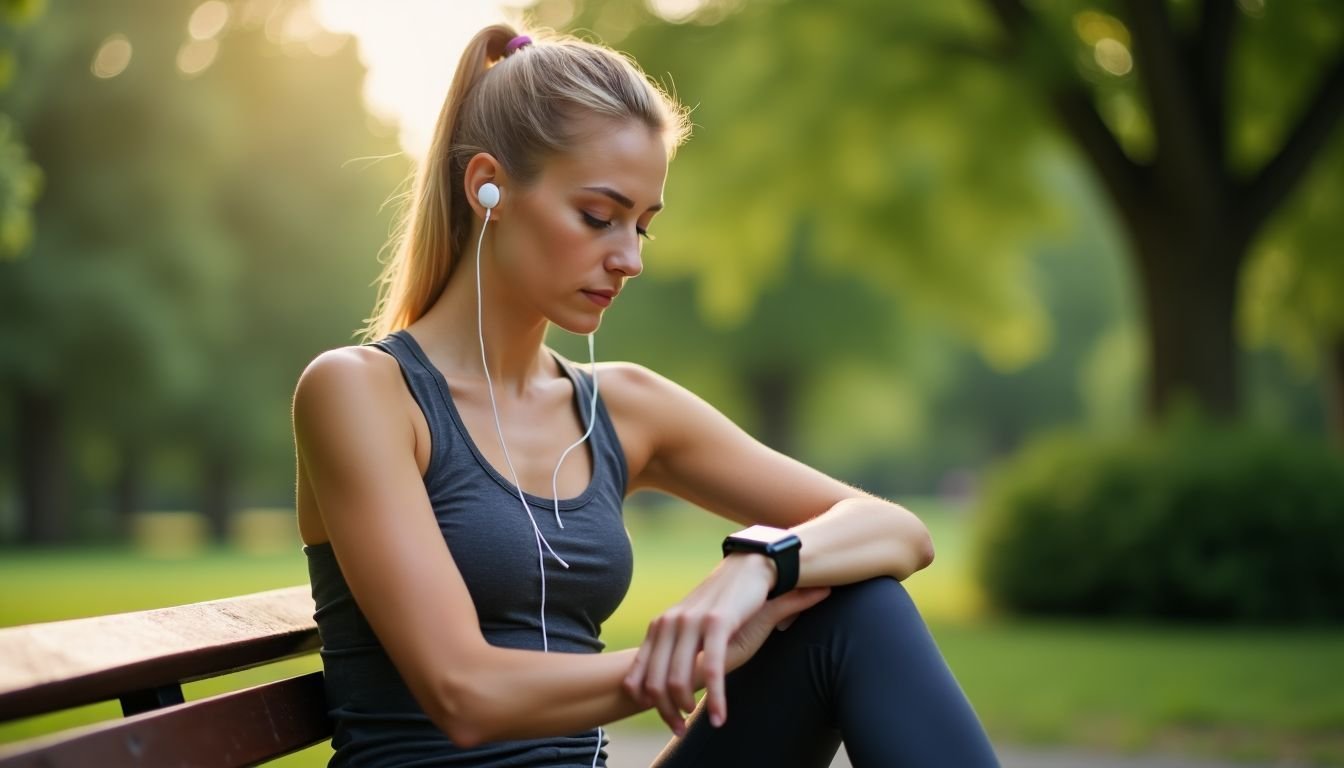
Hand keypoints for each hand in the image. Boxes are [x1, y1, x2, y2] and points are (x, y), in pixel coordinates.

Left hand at [622, 555, 829, 734]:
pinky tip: (721, 716)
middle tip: (680, 730)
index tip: (667, 722)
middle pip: (654, 683)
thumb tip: (657, 688)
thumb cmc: (722, 605)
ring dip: (685, 709)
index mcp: (659, 627)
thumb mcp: (692, 630)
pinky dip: (716, 698)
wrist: (749, 567)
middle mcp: (669, 623)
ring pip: (677, 679)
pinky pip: (711, 669)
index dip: (647, 705)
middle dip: (665, 713)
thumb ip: (673, 653)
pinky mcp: (717, 623)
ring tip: (698, 721)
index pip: (639, 676)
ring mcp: (691, 622)